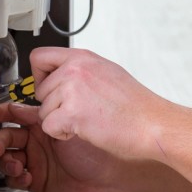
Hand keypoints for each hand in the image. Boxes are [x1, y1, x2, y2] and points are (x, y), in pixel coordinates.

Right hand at [0, 101, 124, 191]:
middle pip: (5, 135)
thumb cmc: (108, 139)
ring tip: (17, 163)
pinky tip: (26, 175)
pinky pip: (15, 178)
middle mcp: (40, 138)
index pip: (14, 111)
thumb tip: (37, 89)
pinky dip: (15, 176)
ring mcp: (39, 159)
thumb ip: (57, 102)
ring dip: (5, 159)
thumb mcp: (81, 113)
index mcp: (47, 118)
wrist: (120, 171)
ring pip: (7, 157)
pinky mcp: (40, 179)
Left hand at [28, 47, 167, 161]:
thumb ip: (81, 71)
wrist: (153, 124)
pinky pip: (48, 127)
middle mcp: (75, 69)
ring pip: (43, 111)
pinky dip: (62, 134)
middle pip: (39, 90)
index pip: (39, 57)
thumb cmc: (136, 106)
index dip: (39, 76)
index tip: (50, 87)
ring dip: (59, 121)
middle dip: (53, 105)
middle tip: (79, 111)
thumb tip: (60, 76)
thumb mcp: (108, 73)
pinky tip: (83, 130)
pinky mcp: (71, 112)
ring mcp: (72, 89)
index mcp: (83, 58)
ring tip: (87, 120)